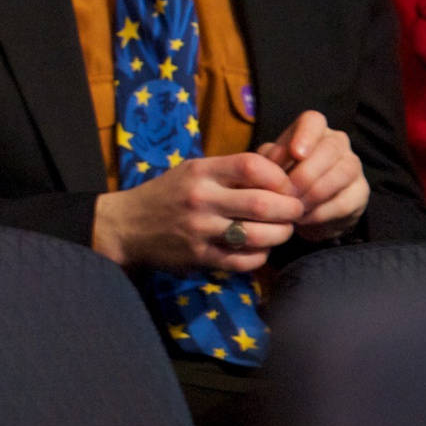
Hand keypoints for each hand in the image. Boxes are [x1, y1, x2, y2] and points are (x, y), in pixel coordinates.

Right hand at [93, 152, 304, 271]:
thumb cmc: (167, 193)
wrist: (127, 226)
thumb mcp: (192, 171)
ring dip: (279, 234)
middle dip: (289, 209)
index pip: (251, 165)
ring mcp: (200, 230)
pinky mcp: (199, 258)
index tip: (286, 185)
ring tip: (284, 231)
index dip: (278, 176)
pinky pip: (242, 260)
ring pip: (255, 235)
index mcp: (202, 171)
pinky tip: (262, 249)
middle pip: (260, 203)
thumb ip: (228, 172)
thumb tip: (276, 174)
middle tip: (297, 211)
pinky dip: (260, 256)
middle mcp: (202, 198)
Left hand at [257, 110, 368, 240]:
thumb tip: (270, 164)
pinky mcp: (361, 191)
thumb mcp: (269, 167)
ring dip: (316, 193)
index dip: (306, 135)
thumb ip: (267, 161)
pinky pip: (347, 200)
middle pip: (330, 148)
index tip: (296, 154)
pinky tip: (306, 217)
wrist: (302, 209)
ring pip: (343, 172)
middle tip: (288, 193)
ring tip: (295, 208)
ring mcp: (352, 164)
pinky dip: (323, 212)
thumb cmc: (283, 178)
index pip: (313, 120)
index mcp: (312, 129)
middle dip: (306, 173)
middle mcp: (336, 141)